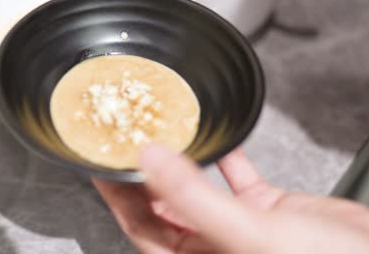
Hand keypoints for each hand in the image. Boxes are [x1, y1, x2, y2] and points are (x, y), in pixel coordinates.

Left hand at [93, 146, 368, 252]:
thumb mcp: (246, 234)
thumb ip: (192, 197)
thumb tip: (146, 159)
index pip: (139, 225)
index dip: (116, 192)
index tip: (98, 159)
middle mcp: (212, 246)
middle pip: (162, 204)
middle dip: (143, 170)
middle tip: (125, 132)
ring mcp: (242, 228)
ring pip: (198, 188)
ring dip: (181, 158)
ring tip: (162, 126)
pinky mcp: (270, 209)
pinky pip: (239, 177)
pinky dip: (227, 154)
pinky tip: (219, 134)